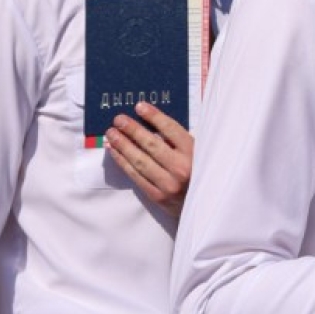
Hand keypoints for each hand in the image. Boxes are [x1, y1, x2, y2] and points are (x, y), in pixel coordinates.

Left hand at [105, 101, 193, 219]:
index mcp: (194, 152)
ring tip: (111, 133)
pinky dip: (123, 162)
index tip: (139, 106)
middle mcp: (181, 167)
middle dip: (133, 130)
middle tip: (118, 119)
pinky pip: (136, 176)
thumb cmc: (199, 173)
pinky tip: (114, 151)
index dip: (154, 117)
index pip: (171, 130)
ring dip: (123, 145)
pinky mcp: (157, 196)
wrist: (204, 207)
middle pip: (151, 144)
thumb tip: (154, 122)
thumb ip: (182, 140)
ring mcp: (168, 183)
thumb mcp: (200, 152)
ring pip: (140, 160)